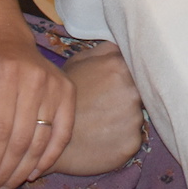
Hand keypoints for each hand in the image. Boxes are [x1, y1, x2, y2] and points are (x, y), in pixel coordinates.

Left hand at [0, 35, 73, 188]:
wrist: (10, 44)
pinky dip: (49, 157)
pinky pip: (63, 134)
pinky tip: (32, 172)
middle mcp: (35, 78)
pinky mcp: (68, 92)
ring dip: (24, 169)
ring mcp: (55, 85)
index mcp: (6, 73)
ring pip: (42, 140)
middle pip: (21, 138)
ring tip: (8, 184)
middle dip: (6, 170)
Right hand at [49, 43, 146, 176]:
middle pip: (140, 91)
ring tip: (101, 123)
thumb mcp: (77, 62)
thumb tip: (123, 45)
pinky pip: (133, 138)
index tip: (115, 84)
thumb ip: (105, 50)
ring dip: (124, 118)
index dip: (128, 75)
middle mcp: (132, 90)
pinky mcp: (132, 142)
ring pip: (136, 115)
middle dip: (126, 97)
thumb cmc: (62, 99)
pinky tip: (103, 138)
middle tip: (104, 106)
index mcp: (119, 66)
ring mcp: (134, 118)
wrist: (47, 139)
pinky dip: (121, 138)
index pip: (138, 67)